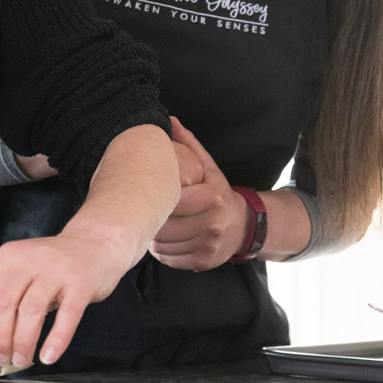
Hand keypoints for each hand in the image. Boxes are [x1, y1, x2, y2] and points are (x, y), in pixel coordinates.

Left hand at [0, 123, 177, 365]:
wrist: (97, 243)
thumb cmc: (58, 265)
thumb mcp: (25, 271)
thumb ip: (9, 295)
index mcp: (9, 258)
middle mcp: (29, 260)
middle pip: (3, 304)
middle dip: (0, 339)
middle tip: (4, 360)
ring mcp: (56, 270)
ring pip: (31, 311)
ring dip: (23, 342)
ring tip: (23, 360)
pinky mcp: (81, 282)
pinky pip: (67, 316)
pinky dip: (56, 340)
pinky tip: (49, 356)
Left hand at [149, 119, 249, 270]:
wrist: (243, 226)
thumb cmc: (218, 193)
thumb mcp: (208, 167)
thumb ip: (189, 145)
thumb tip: (170, 121)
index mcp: (212, 198)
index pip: (172, 201)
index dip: (153, 199)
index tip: (142, 193)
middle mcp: (213, 223)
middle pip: (165, 226)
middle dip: (148, 220)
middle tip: (139, 211)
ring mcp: (209, 245)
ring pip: (164, 245)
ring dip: (151, 237)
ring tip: (148, 224)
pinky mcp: (203, 261)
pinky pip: (170, 258)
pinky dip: (160, 251)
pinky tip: (159, 240)